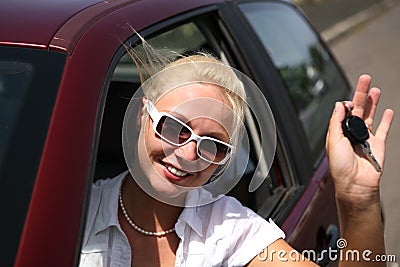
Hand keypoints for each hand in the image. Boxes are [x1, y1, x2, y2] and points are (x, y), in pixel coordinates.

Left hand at [326, 75, 393, 206]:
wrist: (355, 184)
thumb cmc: (340, 167)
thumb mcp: (333, 141)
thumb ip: (336, 121)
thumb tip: (338, 104)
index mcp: (339, 132)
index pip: (342, 112)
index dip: (344, 104)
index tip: (346, 100)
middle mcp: (352, 133)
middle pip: (357, 109)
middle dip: (361, 93)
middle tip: (365, 78)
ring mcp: (365, 138)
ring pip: (370, 115)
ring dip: (373, 102)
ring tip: (374, 89)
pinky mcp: (378, 144)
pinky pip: (383, 129)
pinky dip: (387, 120)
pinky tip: (388, 111)